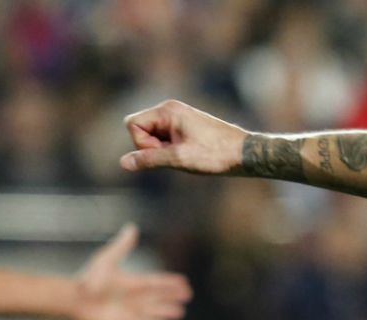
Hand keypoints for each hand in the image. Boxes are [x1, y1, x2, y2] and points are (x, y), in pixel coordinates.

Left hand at [71, 224, 191, 319]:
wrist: (75, 300)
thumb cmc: (89, 280)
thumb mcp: (107, 260)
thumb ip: (122, 246)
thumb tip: (132, 227)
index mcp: (130, 282)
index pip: (155, 282)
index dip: (169, 283)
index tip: (183, 282)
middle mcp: (131, 298)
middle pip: (157, 297)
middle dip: (171, 297)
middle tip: (187, 297)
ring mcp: (128, 311)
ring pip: (153, 312)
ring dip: (166, 311)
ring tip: (179, 312)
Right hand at [120, 100, 249, 175]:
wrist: (243, 153)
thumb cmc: (214, 154)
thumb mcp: (179, 159)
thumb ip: (149, 159)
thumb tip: (123, 163)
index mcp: (167, 110)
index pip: (132, 124)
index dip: (141, 143)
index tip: (164, 152)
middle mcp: (170, 109)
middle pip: (139, 129)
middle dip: (151, 146)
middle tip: (176, 154)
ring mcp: (177, 116)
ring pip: (151, 135)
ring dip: (161, 150)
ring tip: (184, 154)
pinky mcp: (183, 126)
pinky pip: (163, 138)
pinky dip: (169, 149)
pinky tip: (187, 154)